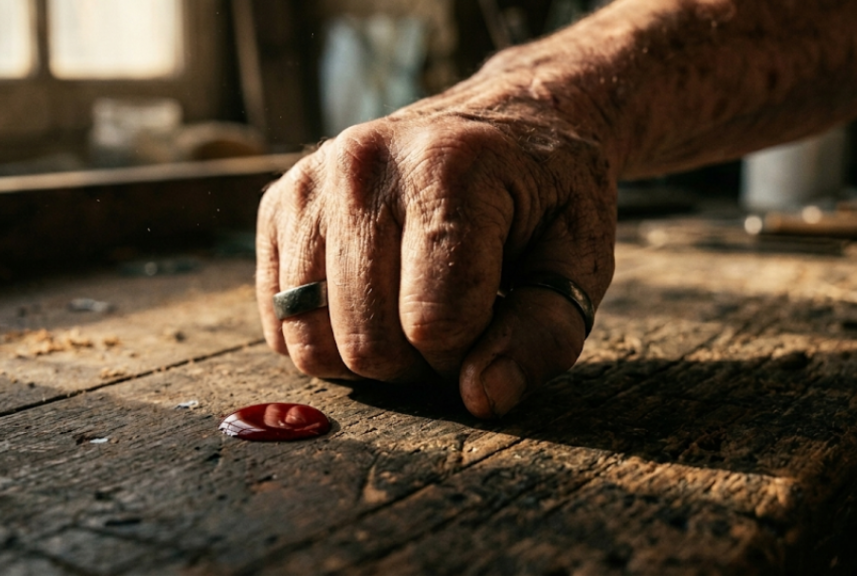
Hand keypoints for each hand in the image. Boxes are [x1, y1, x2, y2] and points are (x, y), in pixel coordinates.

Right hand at [255, 77, 616, 417]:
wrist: (502, 119)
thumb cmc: (545, 194)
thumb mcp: (578, 258)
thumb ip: (543, 334)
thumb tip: (480, 398)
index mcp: (447, 170)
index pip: (434, 324)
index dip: (468, 355)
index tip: (490, 321)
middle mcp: (363, 166)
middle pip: (366, 340)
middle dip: (415, 363)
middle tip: (451, 324)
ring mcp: (311, 182)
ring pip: (310, 340)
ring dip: (365, 356)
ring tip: (407, 313)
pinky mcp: (279, 202)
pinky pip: (278, 320)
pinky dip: (323, 335)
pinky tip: (368, 302)